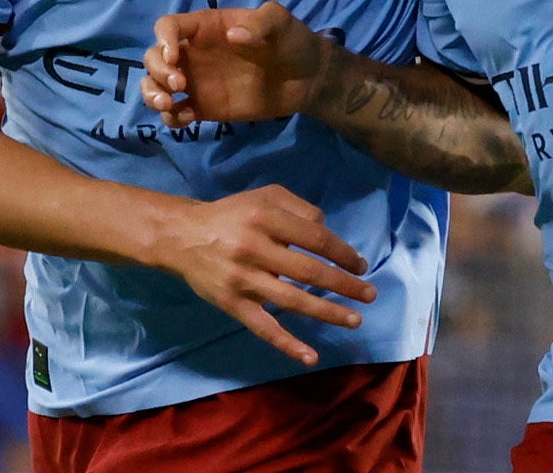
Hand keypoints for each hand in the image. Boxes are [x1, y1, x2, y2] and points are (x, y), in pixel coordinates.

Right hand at [143, 2, 327, 126]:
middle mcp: (194, 53)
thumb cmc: (292, 40)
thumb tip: (233, 36)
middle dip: (157, 71)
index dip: (163, 39)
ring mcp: (197, 82)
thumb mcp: (281, 21)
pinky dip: (171, 118)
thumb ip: (261, 22)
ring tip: (169, 105)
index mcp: (206, 27)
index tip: (174, 56)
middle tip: (180, 84)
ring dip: (152, 94)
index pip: (168, 26)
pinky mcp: (204, 108)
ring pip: (156, 86)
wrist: (308, 77)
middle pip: (153, 57)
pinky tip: (188, 119)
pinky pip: (175, 113)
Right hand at [153, 184, 376, 365]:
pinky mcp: (233, 304)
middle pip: (308, 270)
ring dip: (327, 312)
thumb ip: (299, 207)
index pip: (314, 238)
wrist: (182, 236)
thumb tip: (326, 231)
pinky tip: (311, 356)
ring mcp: (243, 280)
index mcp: (265, 218)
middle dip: (344, 284)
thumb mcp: (264, 196)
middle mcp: (255, 248)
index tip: (360, 264)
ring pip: (292, 300)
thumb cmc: (232, 215)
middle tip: (370, 294)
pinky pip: (264, 328)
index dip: (342, 252)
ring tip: (355, 319)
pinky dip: (288, 344)